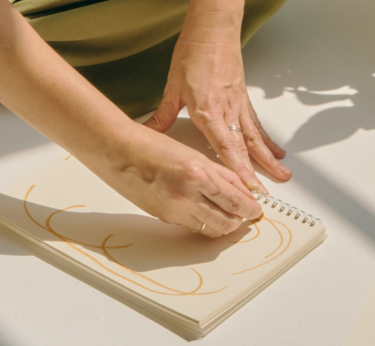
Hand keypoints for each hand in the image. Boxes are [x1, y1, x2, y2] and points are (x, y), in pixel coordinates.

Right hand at [84, 123, 262, 237]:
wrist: (118, 152)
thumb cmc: (150, 146)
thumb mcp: (192, 154)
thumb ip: (219, 173)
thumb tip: (241, 189)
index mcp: (197, 174)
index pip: (235, 200)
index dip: (250, 208)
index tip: (256, 208)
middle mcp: (186, 196)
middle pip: (226, 221)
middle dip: (240, 220)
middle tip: (246, 214)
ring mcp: (174, 210)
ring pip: (210, 228)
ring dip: (223, 224)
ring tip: (228, 215)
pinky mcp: (164, 218)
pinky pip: (192, 226)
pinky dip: (203, 221)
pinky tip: (205, 211)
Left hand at [144, 13, 291, 192]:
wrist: (214, 27)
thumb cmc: (193, 51)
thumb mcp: (172, 85)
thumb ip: (163, 115)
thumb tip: (148, 132)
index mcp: (207, 109)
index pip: (224, 146)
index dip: (236, 169)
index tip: (246, 188)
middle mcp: (227, 109)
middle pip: (244, 147)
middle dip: (257, 172)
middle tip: (267, 194)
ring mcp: (238, 104)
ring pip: (255, 138)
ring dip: (269, 159)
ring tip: (283, 176)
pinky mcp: (243, 99)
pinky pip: (256, 125)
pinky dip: (267, 140)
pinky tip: (276, 151)